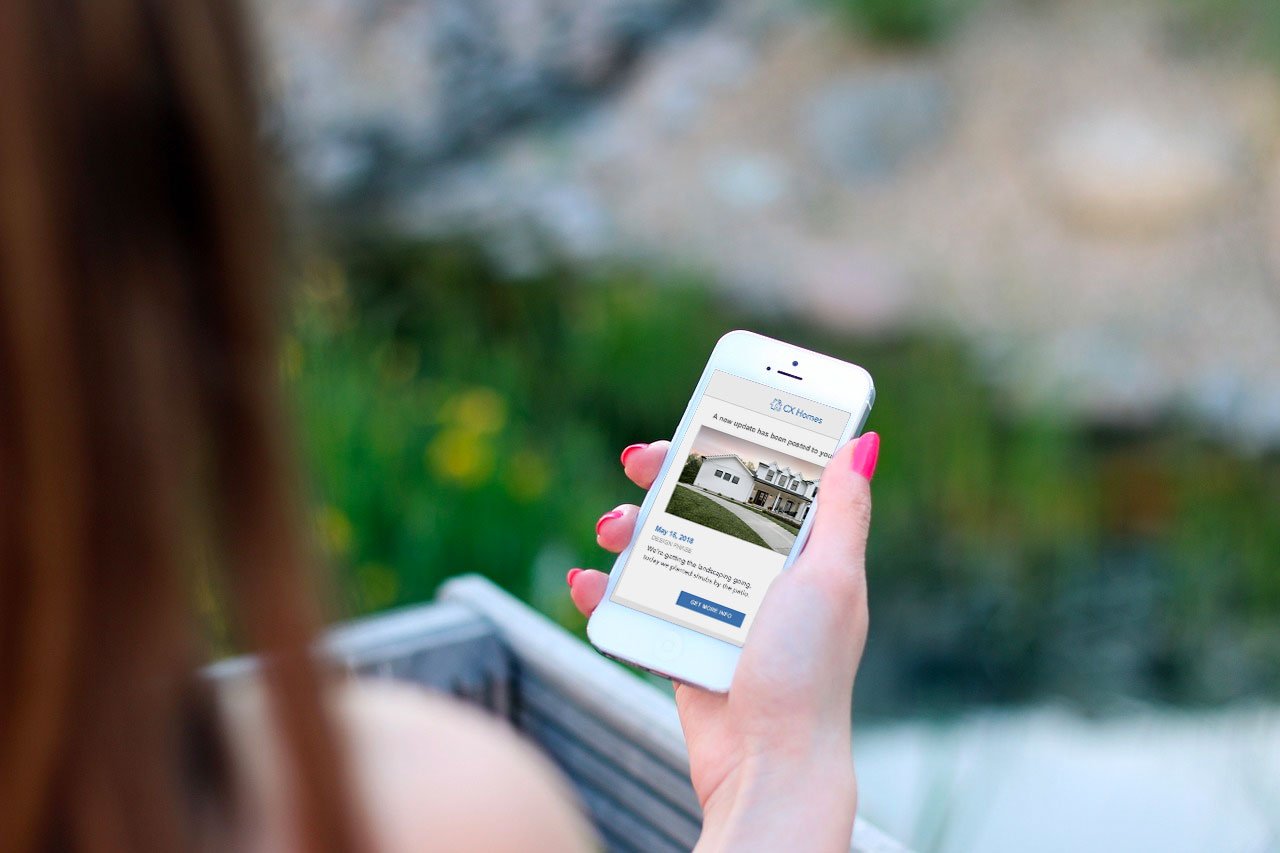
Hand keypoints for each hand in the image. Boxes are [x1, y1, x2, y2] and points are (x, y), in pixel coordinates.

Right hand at [567, 433, 878, 851]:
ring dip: (629, 529)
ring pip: (663, 548)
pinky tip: (589, 584)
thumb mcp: (831, 580)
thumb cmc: (807, 672)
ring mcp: (718, 609)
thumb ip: (843, 513)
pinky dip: (607, 591)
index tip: (699, 416)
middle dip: (665, 479)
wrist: (766, 764)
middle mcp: (759, 575)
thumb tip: (864, 444)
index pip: (765, 478)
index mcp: (801, 553)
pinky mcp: (684, 644)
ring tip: (610, 531)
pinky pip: (639, 604)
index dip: (732, 444)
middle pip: (703, 505)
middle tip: (637, 463)